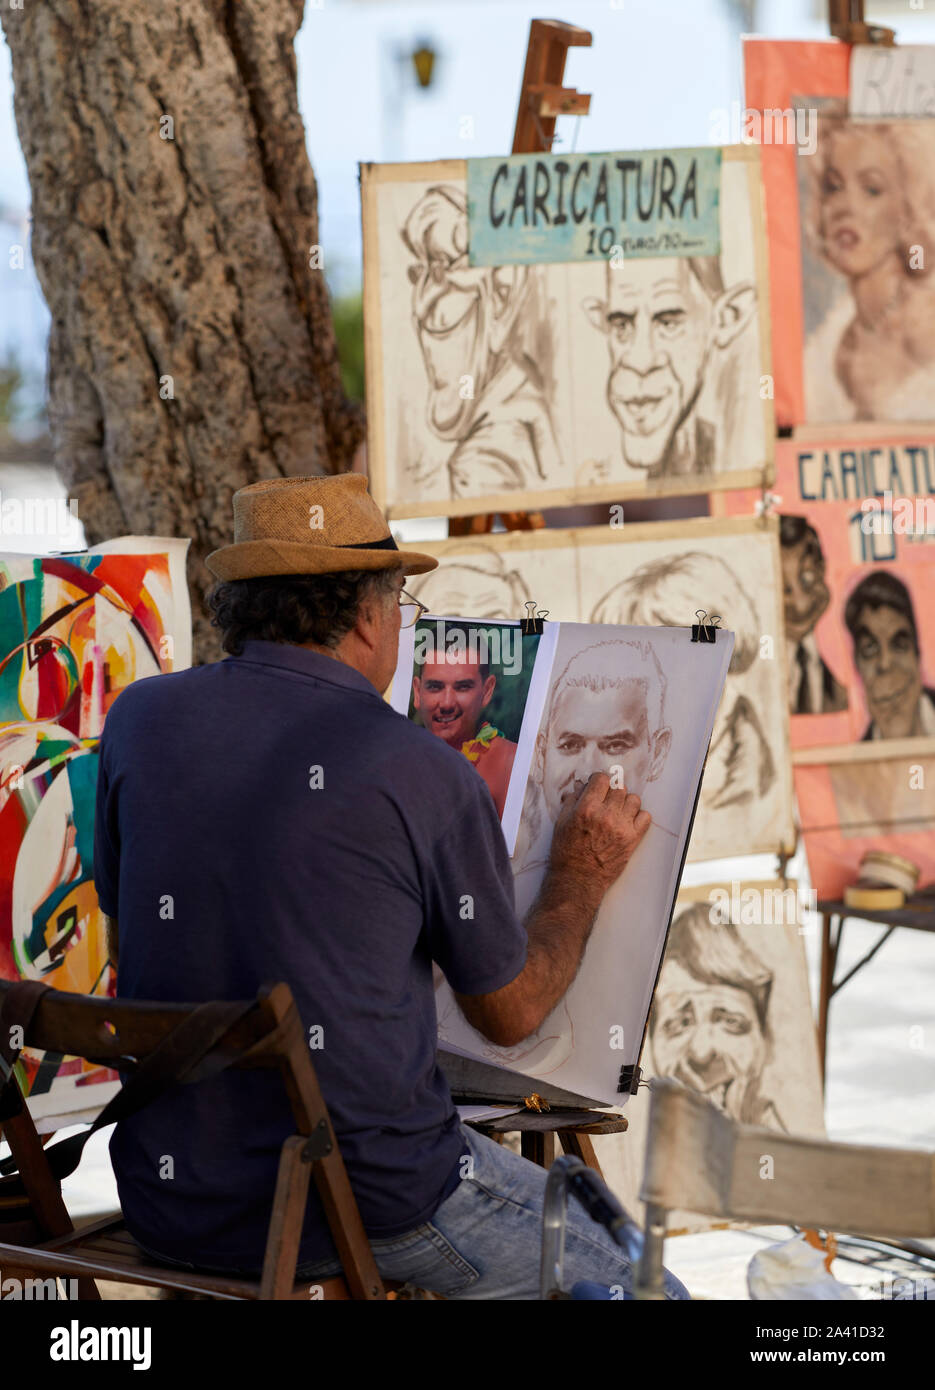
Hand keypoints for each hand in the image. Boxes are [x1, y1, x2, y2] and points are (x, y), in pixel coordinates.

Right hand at [548, 771, 650, 895]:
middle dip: (611, 793)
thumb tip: (583, 785)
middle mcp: (606, 815)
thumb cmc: (567, 851)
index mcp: (587, 808)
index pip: (602, 779)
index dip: (600, 781)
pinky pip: (645, 817)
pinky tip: (628, 822)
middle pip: (619, 788)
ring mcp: (621, 827)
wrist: (578, 878)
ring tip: (618, 812)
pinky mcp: (632, 839)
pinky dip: (638, 817)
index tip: (599, 786)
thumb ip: (573, 800)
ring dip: (626, 803)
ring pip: (634, 800)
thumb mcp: (562, 822)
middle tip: (606, 802)